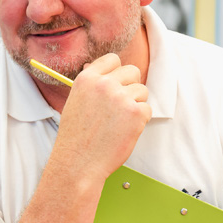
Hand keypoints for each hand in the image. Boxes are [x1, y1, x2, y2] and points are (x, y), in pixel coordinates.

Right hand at [54, 53, 150, 182]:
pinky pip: (147, 109)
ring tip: (117, 123)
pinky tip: (123, 131)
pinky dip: (139, 121)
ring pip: (142, 91)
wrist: (78, 163)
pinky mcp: (136, 113)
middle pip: (132, 71)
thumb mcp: (75, 102)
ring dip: (135, 105)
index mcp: (87, 78)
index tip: (114, 85)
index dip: (116, 73)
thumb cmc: (76, 137)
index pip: (113, 59)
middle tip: (119, 107)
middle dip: (130, 87)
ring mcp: (121, 97)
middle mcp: (104, 84)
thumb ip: (91, 85)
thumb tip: (99, 68)